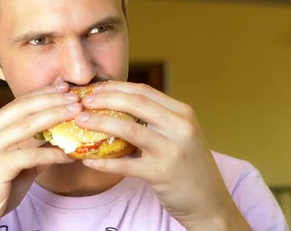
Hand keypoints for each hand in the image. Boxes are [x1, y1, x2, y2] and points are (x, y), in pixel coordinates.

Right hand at [0, 83, 80, 230]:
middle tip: (75, 96)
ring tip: (76, 113)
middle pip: (23, 108)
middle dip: (51, 99)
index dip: (41, 94)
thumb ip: (29, 148)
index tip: (63, 89)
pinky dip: (54, 153)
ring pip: (28, 125)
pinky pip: (32, 155)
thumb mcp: (12, 163)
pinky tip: (70, 154)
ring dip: (56, 116)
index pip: (17, 104)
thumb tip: (56, 139)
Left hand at [74, 81, 250, 229]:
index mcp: (182, 113)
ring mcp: (172, 150)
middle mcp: (180, 127)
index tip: (94, 88)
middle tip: (81, 101)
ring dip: (99, 122)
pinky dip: (103, 161)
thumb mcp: (180, 135)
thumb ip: (157, 119)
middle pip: (134, 103)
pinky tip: (87, 159)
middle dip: (103, 98)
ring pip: (127, 129)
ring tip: (80, 121)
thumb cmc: (189, 166)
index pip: (144, 91)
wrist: (210, 202)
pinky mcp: (162, 173)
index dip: (115, 87)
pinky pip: (125, 165)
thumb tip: (119, 105)